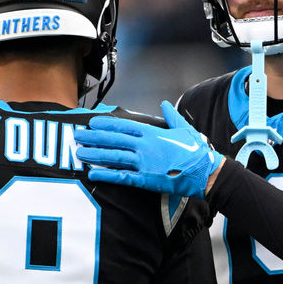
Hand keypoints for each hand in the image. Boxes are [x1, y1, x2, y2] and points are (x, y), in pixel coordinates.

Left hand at [75, 101, 223, 198]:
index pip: (124, 126)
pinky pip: (122, 177)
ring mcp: (144, 163)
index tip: (92, 123)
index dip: (106, 124)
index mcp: (153, 133)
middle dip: (94, 137)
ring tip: (80, 153)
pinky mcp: (146, 179)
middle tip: (77, 135)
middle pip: (114, 140)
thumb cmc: (196, 150)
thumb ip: (171, 116)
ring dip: (95, 154)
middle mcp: (145, 146)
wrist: (205, 172)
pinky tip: (93, 173)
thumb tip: (165, 104)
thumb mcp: (184, 128)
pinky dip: (106, 174)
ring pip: (114, 156)